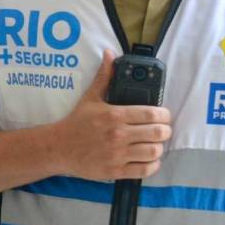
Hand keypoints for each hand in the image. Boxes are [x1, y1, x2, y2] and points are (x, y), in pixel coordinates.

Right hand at [51, 50, 172, 180]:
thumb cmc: (76, 122)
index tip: (164, 115)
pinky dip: (152, 165)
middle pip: (158, 133)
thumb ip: (104, 76)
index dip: (165, 115)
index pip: (152, 114)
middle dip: (165, 131)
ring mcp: (117, 154)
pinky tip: (148, 159)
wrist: (58, 147)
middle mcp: (118, 135)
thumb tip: (110, 54)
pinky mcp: (115, 171)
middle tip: (162, 129)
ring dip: (159, 147)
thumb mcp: (90, 97)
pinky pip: (144, 170)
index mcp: (114, 115)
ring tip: (155, 143)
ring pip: (154, 152)